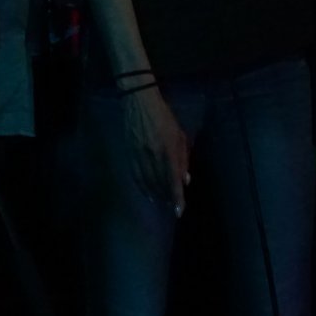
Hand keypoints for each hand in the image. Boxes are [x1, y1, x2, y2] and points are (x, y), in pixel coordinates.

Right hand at [122, 87, 190, 216]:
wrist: (139, 103)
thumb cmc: (164, 117)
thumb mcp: (179, 135)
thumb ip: (183, 158)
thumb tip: (185, 180)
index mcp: (167, 150)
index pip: (173, 180)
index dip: (176, 197)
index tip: (179, 212)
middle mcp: (153, 156)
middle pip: (159, 183)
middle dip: (166, 197)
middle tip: (171, 205)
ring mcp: (139, 155)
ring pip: (147, 181)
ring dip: (155, 194)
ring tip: (161, 201)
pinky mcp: (130, 153)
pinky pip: (136, 175)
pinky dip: (142, 186)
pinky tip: (147, 192)